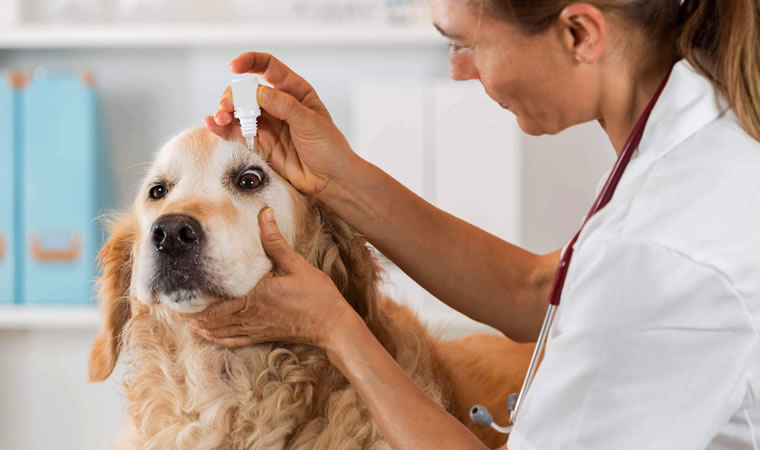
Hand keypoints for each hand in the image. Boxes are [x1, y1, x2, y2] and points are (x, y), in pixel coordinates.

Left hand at [177, 207, 357, 348]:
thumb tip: (264, 213)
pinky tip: (206, 333)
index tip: (174, 293)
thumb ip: (275, 241)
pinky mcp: (261, 336)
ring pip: (216, 332)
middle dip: (187, 314)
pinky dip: (215, 338)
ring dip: (197, 326)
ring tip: (181, 317)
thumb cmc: (317, 296)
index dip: (191, 302)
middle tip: (169, 305)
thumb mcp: (296, 264)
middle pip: (209, 320)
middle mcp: (249, 316)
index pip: (214, 304)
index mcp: (254, 298)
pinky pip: (231, 340)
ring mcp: (254, 329)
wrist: (332, 326)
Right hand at [206, 52, 359, 197]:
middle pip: (247, 90)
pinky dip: (223, 128)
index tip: (235, 66)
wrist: (330, 179)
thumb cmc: (329, 148)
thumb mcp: (311, 123)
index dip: (250, 62)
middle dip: (234, 95)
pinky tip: (213, 125)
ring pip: (239, 111)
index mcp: (294, 91)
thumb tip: (260, 92)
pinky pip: (237, 132)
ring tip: (221, 118)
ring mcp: (268, 123)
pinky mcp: (260, 143)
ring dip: (226, 112)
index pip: (269, 68)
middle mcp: (278, 104)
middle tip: (228, 106)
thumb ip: (286, 106)